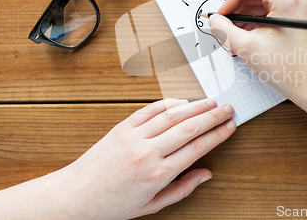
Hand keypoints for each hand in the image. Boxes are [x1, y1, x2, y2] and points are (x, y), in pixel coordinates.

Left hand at [64, 98, 235, 219]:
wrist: (76, 196)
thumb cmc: (113, 205)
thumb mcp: (152, 205)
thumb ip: (182, 189)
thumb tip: (206, 175)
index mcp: (158, 174)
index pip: (197, 147)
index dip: (218, 134)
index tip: (230, 126)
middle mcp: (148, 152)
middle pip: (190, 127)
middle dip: (213, 116)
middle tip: (229, 108)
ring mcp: (134, 137)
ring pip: (172, 115)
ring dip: (195, 106)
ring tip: (211, 101)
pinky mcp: (122, 128)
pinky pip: (149, 110)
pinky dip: (168, 103)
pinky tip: (182, 101)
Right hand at [209, 0, 306, 99]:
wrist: (305, 82)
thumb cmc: (286, 67)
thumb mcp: (246, 46)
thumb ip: (224, 29)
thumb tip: (214, 19)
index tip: (223, 15)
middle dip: (236, 10)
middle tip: (227, 29)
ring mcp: (292, 4)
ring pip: (256, 1)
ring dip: (242, 18)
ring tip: (237, 38)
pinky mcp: (290, 14)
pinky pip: (264, 10)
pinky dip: (251, 22)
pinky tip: (246, 38)